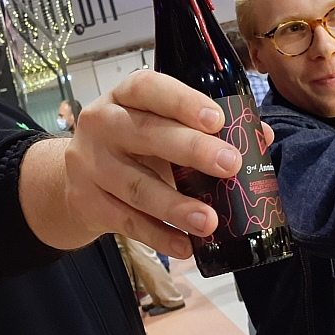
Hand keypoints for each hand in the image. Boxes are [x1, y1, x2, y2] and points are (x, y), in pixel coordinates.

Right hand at [22, 71, 242, 256]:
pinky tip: (185, 245)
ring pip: (137, 186)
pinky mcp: (88, 202)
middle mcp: (102, 124)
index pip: (148, 89)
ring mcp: (90, 165)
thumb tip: (260, 136)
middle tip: (230, 164)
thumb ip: (204, 128)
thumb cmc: (130, 145)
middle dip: (192, 150)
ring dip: (176, 206)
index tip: (217, 119)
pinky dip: (158, 236)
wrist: (74, 179)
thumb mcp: (158, 126)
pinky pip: (127, 222)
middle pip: (146, 135)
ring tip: (210, 221)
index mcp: (123, 97)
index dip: (182, 102)